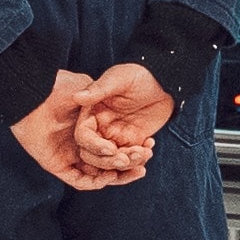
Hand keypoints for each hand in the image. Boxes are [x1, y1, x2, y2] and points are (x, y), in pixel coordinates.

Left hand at [10, 70, 150, 191]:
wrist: (32, 95)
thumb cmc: (58, 87)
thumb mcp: (87, 89)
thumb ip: (102, 97)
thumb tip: (122, 101)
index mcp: (90, 128)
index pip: (114, 145)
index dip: (131, 148)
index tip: (146, 147)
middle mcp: (81, 144)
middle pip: (109, 162)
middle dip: (128, 164)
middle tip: (144, 163)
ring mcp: (69, 155)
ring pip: (97, 174)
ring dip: (115, 176)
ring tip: (133, 170)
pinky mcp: (57, 165)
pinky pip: (78, 180)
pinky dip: (93, 182)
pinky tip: (108, 177)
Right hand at [70, 62, 177, 177]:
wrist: (163, 82)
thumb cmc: (139, 76)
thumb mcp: (119, 79)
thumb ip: (99, 89)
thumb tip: (76, 96)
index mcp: (91, 114)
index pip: (83, 136)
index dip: (94, 146)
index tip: (111, 148)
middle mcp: (99, 128)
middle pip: (93, 155)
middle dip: (109, 162)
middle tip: (127, 159)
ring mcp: (115, 137)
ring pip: (113, 161)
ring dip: (127, 162)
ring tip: (144, 153)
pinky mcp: (131, 142)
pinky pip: (130, 159)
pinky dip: (139, 159)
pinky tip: (149, 148)